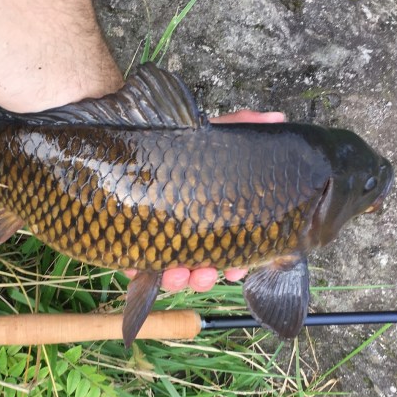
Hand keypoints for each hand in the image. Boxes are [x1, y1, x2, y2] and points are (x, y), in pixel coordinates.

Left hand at [127, 109, 285, 291]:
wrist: (119, 138)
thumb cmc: (167, 139)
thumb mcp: (206, 133)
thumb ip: (240, 128)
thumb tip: (277, 118)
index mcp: (207, 213)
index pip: (227, 246)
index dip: (235, 262)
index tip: (238, 270)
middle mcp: (184, 228)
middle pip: (199, 263)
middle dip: (204, 275)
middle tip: (205, 276)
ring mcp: (155, 236)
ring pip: (170, 270)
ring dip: (177, 278)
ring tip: (178, 275)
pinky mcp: (125, 240)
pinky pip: (133, 262)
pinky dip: (139, 268)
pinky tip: (142, 267)